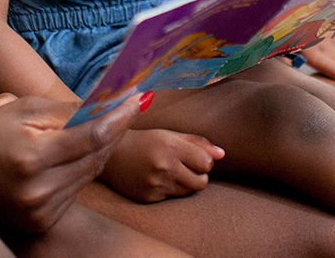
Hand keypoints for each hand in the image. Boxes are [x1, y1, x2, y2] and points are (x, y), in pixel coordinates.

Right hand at [0, 94, 140, 233]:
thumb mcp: (25, 108)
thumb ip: (68, 110)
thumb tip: (108, 103)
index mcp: (32, 157)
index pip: (92, 136)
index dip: (119, 117)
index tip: (138, 99)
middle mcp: (37, 190)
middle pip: (95, 158)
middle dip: (114, 131)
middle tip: (128, 107)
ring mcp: (38, 211)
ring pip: (88, 175)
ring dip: (99, 150)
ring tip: (102, 127)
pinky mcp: (39, 223)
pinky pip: (74, 191)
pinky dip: (80, 171)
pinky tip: (76, 154)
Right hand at [99, 128, 223, 202]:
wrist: (111, 155)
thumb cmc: (145, 141)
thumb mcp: (169, 135)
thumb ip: (197, 143)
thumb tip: (223, 154)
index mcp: (171, 146)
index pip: (206, 163)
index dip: (204, 161)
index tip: (194, 157)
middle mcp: (163, 166)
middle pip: (201, 182)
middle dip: (198, 176)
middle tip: (185, 168)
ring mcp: (155, 184)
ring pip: (188, 192)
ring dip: (185, 184)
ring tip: (171, 173)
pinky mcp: (149, 198)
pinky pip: (171, 198)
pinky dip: (169, 190)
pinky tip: (156, 180)